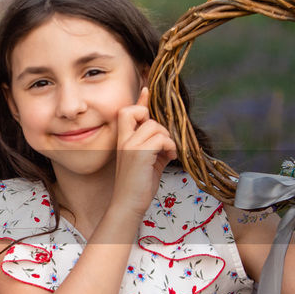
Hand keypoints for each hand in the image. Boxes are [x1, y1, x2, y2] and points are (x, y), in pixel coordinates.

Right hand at [111, 86, 177, 218]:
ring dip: (167, 138)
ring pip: (155, 126)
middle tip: (162, 142)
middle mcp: (124, 139)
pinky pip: (161, 138)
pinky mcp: (139, 153)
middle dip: (157, 124)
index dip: (141, 100)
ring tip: (167, 152)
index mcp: (123, 139)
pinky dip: (170, 147)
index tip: (147, 90)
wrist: (129, 203)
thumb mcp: (148, 158)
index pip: (129, 111)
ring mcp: (130, 145)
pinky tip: (169, 157)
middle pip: (139, 112)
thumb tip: (166, 130)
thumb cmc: (138, 183)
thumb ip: (154, 141)